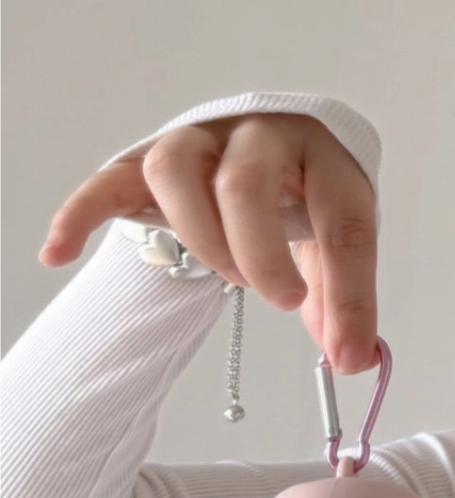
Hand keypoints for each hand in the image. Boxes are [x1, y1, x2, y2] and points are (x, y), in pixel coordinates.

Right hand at [39, 112, 379, 373]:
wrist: (271, 142)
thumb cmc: (306, 195)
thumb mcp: (335, 238)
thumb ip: (343, 299)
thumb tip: (352, 360)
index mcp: (325, 159)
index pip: (343, 223)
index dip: (350, 294)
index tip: (346, 354)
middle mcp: (261, 137)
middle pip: (246, 183)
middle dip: (261, 254)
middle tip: (279, 301)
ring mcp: (201, 142)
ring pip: (176, 168)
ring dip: (201, 235)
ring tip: (227, 277)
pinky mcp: (149, 159)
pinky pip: (107, 179)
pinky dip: (80, 214)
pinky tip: (59, 254)